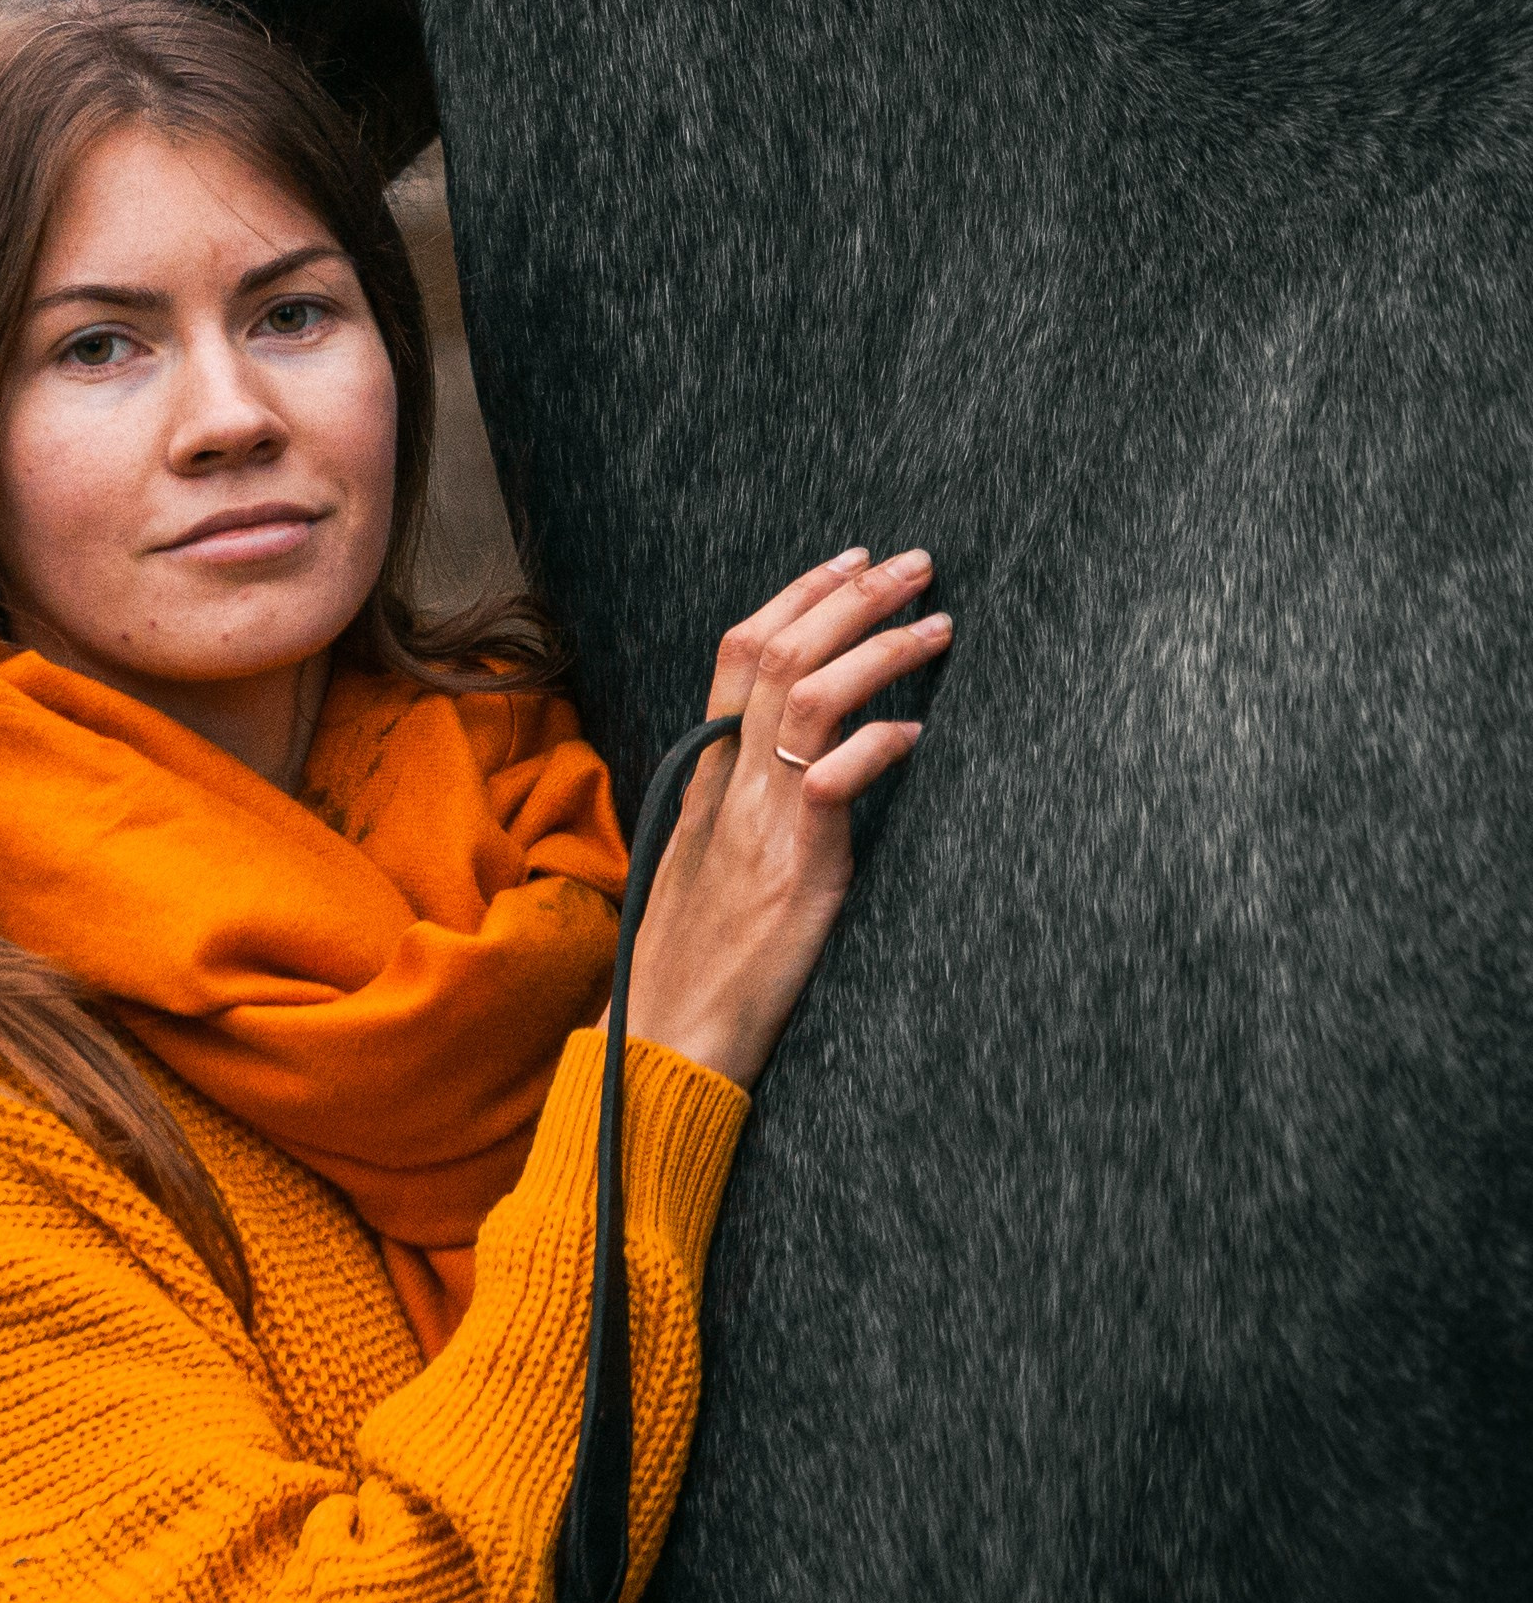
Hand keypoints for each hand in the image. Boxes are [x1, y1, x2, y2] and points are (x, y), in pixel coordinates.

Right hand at [625, 547, 950, 1090]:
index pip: (739, 652)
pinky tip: (921, 736)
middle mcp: (727, 785)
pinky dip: (880, 745)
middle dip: (851, 596)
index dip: (796, 595)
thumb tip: (800, 771)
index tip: (850, 560)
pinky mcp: (794, 870)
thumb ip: (740, 807)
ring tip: (937, 624)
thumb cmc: (690, 964)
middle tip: (915, 563)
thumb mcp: (704, 866)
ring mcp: (757, 822)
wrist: (664, 1042)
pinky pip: (833, 781)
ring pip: (808, 696)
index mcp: (704, 777)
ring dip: (879, 648)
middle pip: (778, 652)